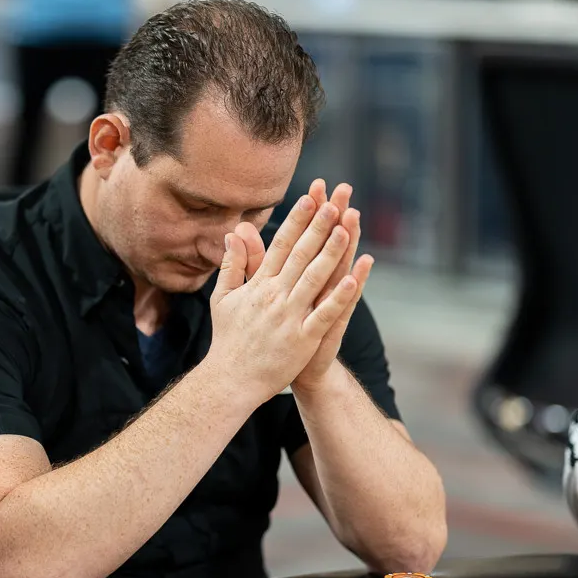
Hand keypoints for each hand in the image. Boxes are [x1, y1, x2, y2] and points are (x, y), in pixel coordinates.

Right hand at [207, 188, 360, 404]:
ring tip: (347, 228)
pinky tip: (354, 279)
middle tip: (334, 202)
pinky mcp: (302, 339)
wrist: (231, 379)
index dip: (297, 221)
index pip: (280, 245)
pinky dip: (338, 297)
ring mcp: (289, 317)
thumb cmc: (229, 338)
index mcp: (258, 285)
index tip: (310, 198)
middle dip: (318, 227)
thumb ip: (232, 264)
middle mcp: (274, 296)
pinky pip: (324, 314)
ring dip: (331, 252)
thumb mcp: (223, 297)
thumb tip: (234, 233)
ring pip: (314, 279)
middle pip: (300, 255)